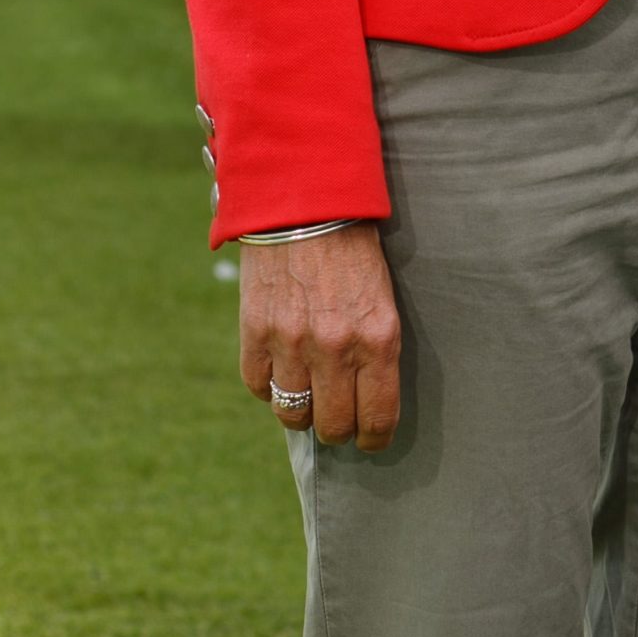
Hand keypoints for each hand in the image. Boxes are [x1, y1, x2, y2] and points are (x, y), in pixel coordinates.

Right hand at [238, 222, 401, 450]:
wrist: (306, 198)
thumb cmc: (354, 244)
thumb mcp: (382, 292)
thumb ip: (373, 343)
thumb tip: (365, 394)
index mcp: (379, 335)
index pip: (378, 417)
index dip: (375, 437)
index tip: (372, 438)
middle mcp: (336, 347)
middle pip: (333, 426)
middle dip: (339, 427)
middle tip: (340, 415)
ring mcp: (292, 343)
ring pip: (294, 415)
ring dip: (302, 409)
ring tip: (310, 392)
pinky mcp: (255, 334)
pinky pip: (260, 387)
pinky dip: (270, 384)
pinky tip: (281, 365)